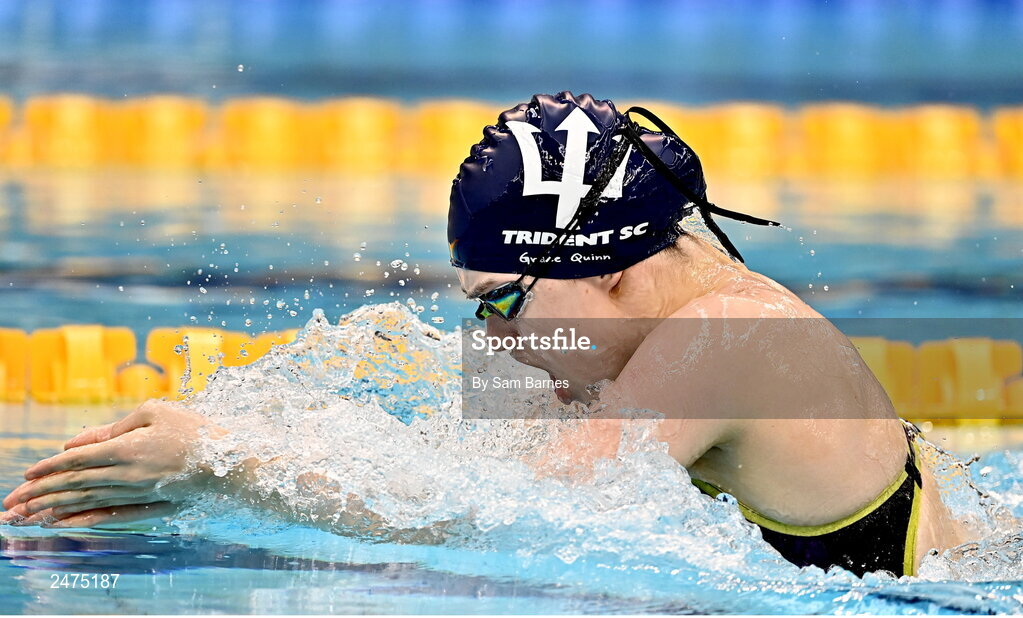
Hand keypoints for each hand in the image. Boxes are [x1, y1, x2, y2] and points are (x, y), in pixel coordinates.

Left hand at [0, 399, 215, 526]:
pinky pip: (110, 516)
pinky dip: (84, 520)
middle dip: (38, 495)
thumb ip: (113, 428)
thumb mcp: (155, 412)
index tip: (25, 476)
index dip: (48, 468)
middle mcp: (128, 475)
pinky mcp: (151, 507)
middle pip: (75, 485)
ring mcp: (138, 494)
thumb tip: (76, 444)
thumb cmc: (195, 429)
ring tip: (26, 517)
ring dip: (52, 510)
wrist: (231, 462)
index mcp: (128, 448)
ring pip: (87, 502)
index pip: (77, 460)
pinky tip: (65, 524)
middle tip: (10, 506)